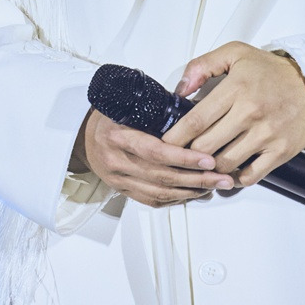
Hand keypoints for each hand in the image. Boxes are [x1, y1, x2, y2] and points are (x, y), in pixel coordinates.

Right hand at [70, 108, 235, 208]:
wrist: (83, 137)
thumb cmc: (109, 117)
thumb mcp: (127, 104)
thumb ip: (156, 108)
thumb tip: (193, 107)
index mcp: (118, 136)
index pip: (155, 151)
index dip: (184, 157)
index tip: (208, 158)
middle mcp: (117, 161)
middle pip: (162, 176)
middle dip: (197, 178)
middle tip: (222, 176)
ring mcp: (119, 179)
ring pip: (160, 192)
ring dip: (191, 191)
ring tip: (214, 185)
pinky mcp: (123, 191)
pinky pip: (153, 201)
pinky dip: (176, 199)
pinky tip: (194, 194)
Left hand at [162, 42, 304, 186]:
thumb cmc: (272, 71)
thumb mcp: (235, 53)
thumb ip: (202, 66)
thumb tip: (180, 90)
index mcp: (237, 88)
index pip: (195, 121)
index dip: (175, 137)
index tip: (164, 144)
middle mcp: (251, 112)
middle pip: (206, 147)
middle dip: (188, 154)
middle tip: (182, 154)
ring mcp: (267, 134)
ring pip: (225, 164)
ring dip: (210, 167)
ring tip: (204, 162)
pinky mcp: (281, 151)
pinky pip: (250, 176)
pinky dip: (235, 178)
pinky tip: (230, 169)